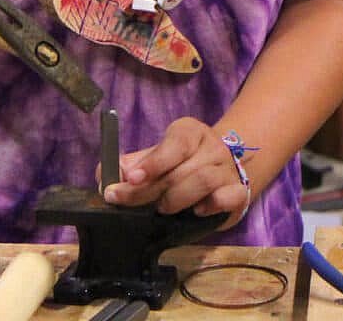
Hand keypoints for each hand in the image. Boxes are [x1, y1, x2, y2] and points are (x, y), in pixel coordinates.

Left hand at [101, 117, 250, 228]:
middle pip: (181, 168)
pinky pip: (229, 196)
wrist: (225, 168)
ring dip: (177, 198)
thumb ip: (133, 164)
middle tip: (127, 201)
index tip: (131, 178)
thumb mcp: (159, 156)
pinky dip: (212, 204)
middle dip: (150, 189)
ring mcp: (227, 168)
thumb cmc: (185, 162)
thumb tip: (103, 174)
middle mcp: (211, 146)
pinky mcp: (239, 191)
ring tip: (162, 208)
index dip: (153, 162)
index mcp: (190, 131)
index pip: (174, 143)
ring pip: (204, 180)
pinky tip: (197, 210)